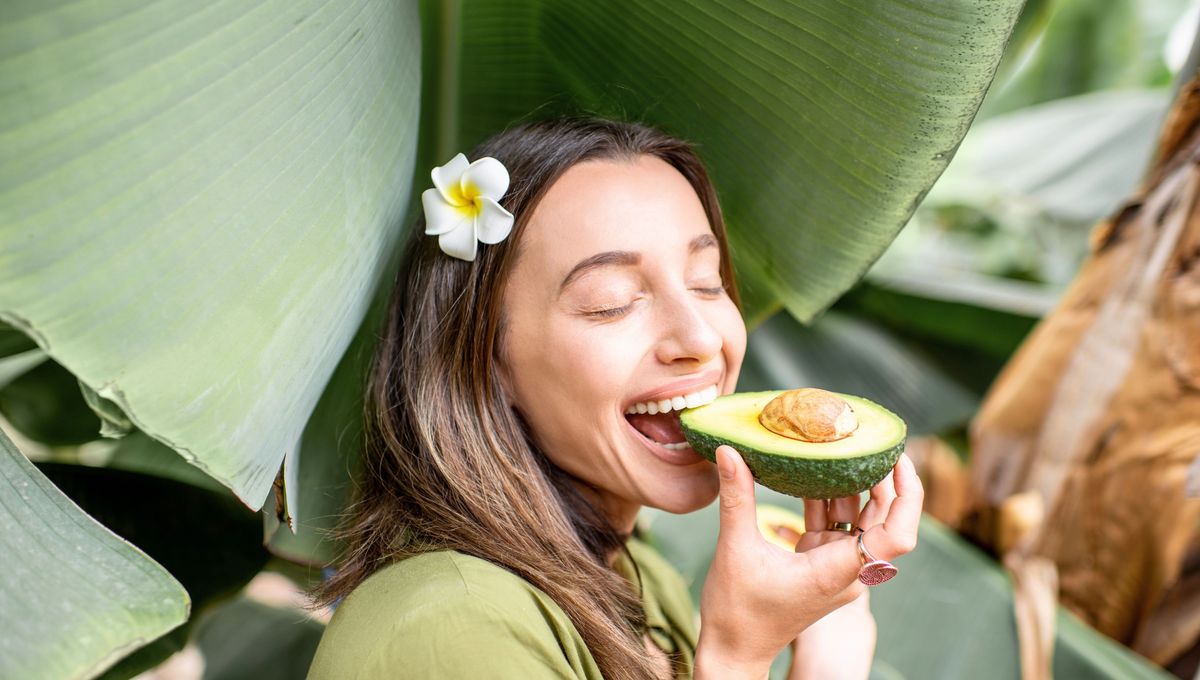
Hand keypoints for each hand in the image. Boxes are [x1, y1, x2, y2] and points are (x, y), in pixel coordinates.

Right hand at [694, 447, 921, 678]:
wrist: (734, 650)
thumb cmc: (738, 612)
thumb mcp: (735, 549)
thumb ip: (736, 498)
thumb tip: (729, 452)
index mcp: (839, 572)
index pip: (897, 535)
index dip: (907, 495)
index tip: (898, 458)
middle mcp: (847, 571)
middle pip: (884, 520)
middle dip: (883, 480)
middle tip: (871, 440)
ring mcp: (834, 568)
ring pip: (860, 521)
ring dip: (854, 486)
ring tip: (845, 446)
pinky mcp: (819, 565)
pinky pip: (834, 526)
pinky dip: (828, 499)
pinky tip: (816, 471)